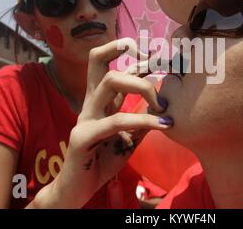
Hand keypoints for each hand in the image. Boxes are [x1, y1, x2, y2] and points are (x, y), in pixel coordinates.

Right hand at [29, 38, 171, 208]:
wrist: (78, 189)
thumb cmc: (103, 160)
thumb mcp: (129, 135)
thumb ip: (141, 118)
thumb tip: (163, 103)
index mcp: (100, 99)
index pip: (109, 63)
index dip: (132, 53)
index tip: (159, 55)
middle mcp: (90, 102)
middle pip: (98, 59)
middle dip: (132, 56)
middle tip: (159, 67)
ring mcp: (85, 118)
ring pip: (110, 82)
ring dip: (142, 86)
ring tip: (164, 105)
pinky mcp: (83, 137)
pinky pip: (116, 121)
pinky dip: (143, 120)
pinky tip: (162, 125)